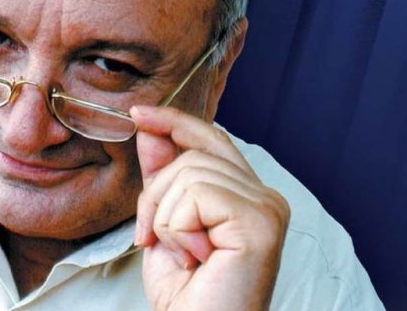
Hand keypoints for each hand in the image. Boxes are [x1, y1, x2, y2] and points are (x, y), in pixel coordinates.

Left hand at [130, 106, 289, 310]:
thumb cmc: (188, 298)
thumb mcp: (164, 225)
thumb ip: (162, 177)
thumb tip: (150, 129)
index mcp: (249, 197)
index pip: (211, 140)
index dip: (174, 122)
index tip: (138, 113)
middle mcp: (267, 197)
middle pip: (193, 154)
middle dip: (155, 194)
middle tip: (150, 238)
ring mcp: (267, 208)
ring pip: (190, 172)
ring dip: (165, 217)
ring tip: (180, 253)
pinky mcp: (260, 222)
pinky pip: (196, 194)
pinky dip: (177, 226)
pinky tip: (193, 255)